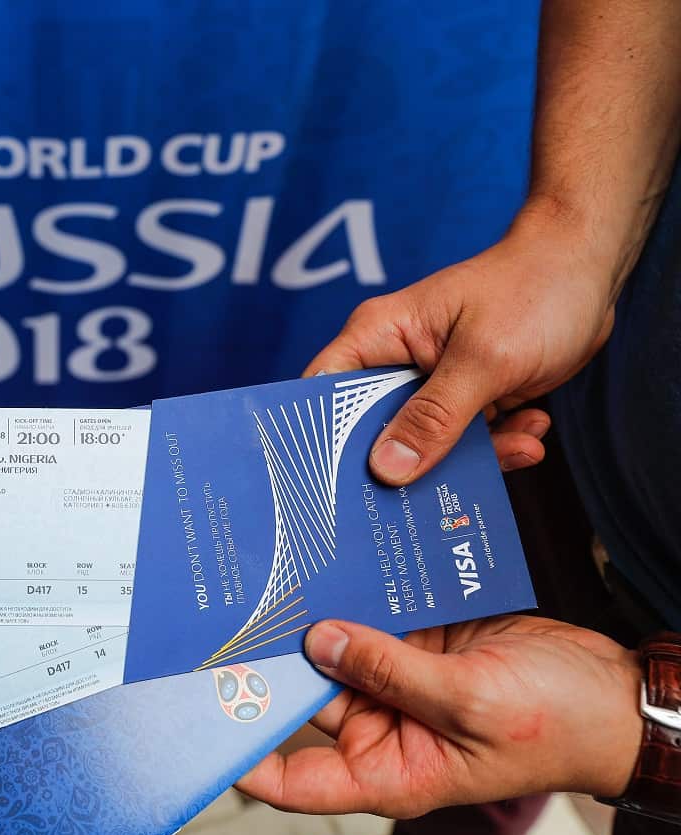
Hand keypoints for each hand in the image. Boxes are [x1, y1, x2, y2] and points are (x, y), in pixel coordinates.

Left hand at [236, 615, 641, 817]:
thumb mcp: (471, 704)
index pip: (296, 779)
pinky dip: (350, 593)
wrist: (612, 689)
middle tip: (224, 621)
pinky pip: (367, 616)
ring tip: (265, 577)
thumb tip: (320, 640)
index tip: (201, 719)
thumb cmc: (558, 724)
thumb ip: (392, 671)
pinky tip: (327, 561)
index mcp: (389, 770)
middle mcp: (381, 728)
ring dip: (307, 616)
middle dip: (269, 662)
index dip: (245, 755)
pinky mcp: (411, 641)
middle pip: (302, 698)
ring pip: (330, 647)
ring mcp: (393, 680)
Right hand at [307, 204, 617, 483]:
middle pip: (374, 432)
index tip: (341, 486)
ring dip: (476, 454)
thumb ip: (435, 416)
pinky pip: (467, 440)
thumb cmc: (535, 287)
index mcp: (379, 337)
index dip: (324, 439)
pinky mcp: (466, 397)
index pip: (325, 392)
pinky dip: (501, 443)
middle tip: (445, 484)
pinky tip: (531, 426)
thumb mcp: (484, 358)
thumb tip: (387, 469)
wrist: (590, 268)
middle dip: (414, 461)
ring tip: (518, 442)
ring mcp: (431, 382)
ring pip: (427, 445)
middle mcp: (396, 362)